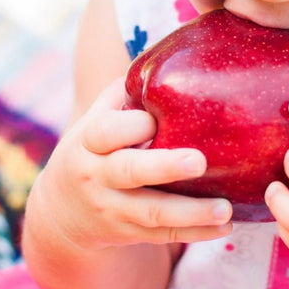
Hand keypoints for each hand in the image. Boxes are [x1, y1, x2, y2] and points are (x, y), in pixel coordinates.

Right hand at [33, 79, 232, 250]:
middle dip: (163, 167)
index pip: (106, 132)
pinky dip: (196, 233)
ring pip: (151, 213)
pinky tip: (226, 226)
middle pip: (128, 172)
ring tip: (225, 210)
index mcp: (88, 141)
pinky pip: (164, 236)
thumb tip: (176, 51)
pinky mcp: (129, 233)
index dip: (131, 125)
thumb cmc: (96, 147)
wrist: (63, 212)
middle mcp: (96, 177)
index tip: (155, 120)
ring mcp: (112, 209)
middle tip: (199, 161)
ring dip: (190, 212)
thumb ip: (128, 92)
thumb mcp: (99, 117)